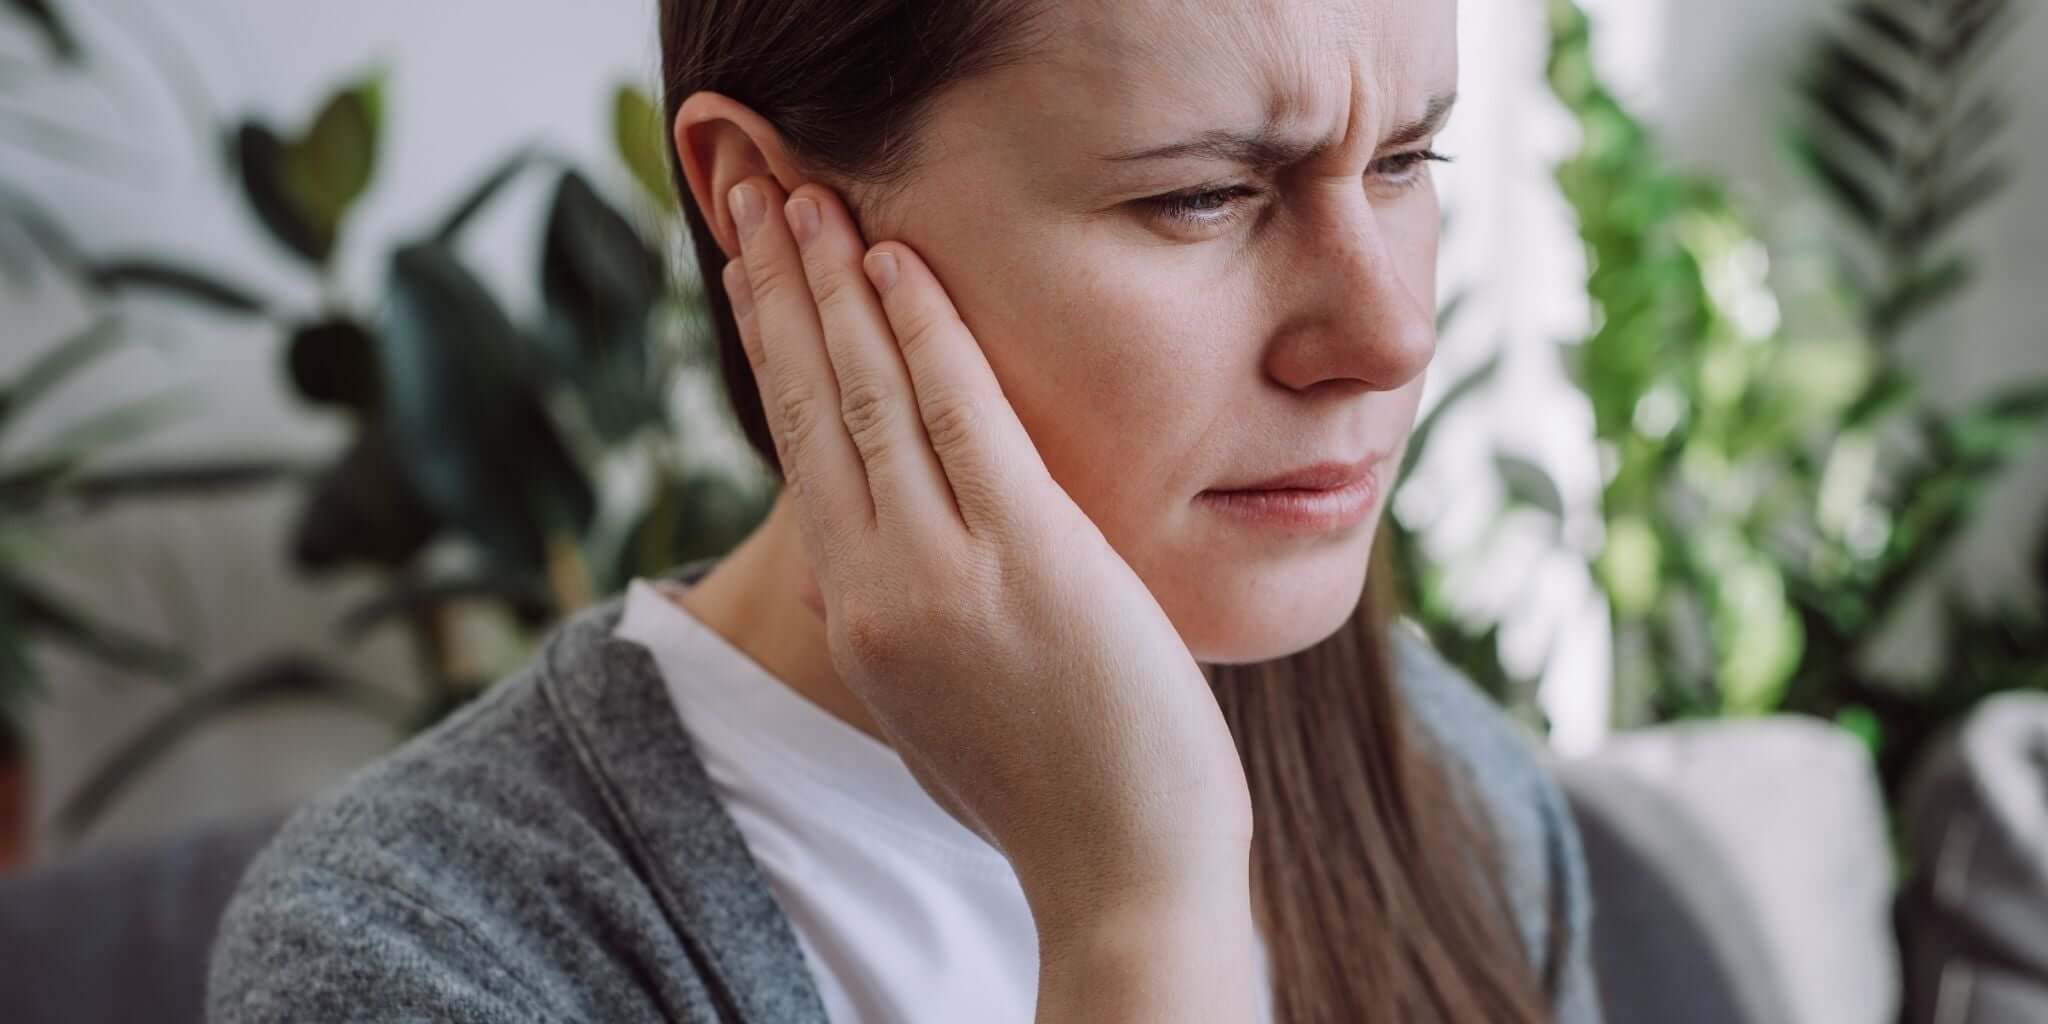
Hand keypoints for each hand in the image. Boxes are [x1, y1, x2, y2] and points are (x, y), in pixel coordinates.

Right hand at [721, 175, 1253, 909]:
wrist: (1122, 868)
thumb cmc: (1051, 786)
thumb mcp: (945, 696)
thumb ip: (907, 610)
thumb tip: (889, 545)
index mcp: (860, 616)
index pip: (803, 453)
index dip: (774, 350)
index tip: (755, 271)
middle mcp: (880, 586)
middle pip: (814, 409)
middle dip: (780, 291)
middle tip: (754, 196)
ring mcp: (948, 571)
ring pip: (873, 399)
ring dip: (835, 286)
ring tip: (807, 198)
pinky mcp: (1030, 558)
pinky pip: (965, 419)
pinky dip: (928, 333)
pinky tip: (900, 262)